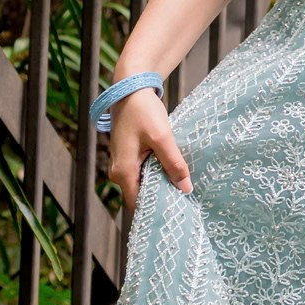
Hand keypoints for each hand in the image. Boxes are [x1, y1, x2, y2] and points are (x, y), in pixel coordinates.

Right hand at [108, 86, 191, 214]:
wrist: (130, 90)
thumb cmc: (144, 112)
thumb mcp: (162, 138)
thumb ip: (174, 163)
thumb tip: (186, 189)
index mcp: (123, 172)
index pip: (139, 203)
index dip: (157, 209)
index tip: (178, 214)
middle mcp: (118, 172)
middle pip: (141, 195)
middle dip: (162, 198)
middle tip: (186, 203)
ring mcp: (122, 164)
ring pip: (143, 183)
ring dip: (161, 185)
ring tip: (184, 191)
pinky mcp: (128, 156)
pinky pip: (143, 172)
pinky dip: (157, 174)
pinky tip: (174, 174)